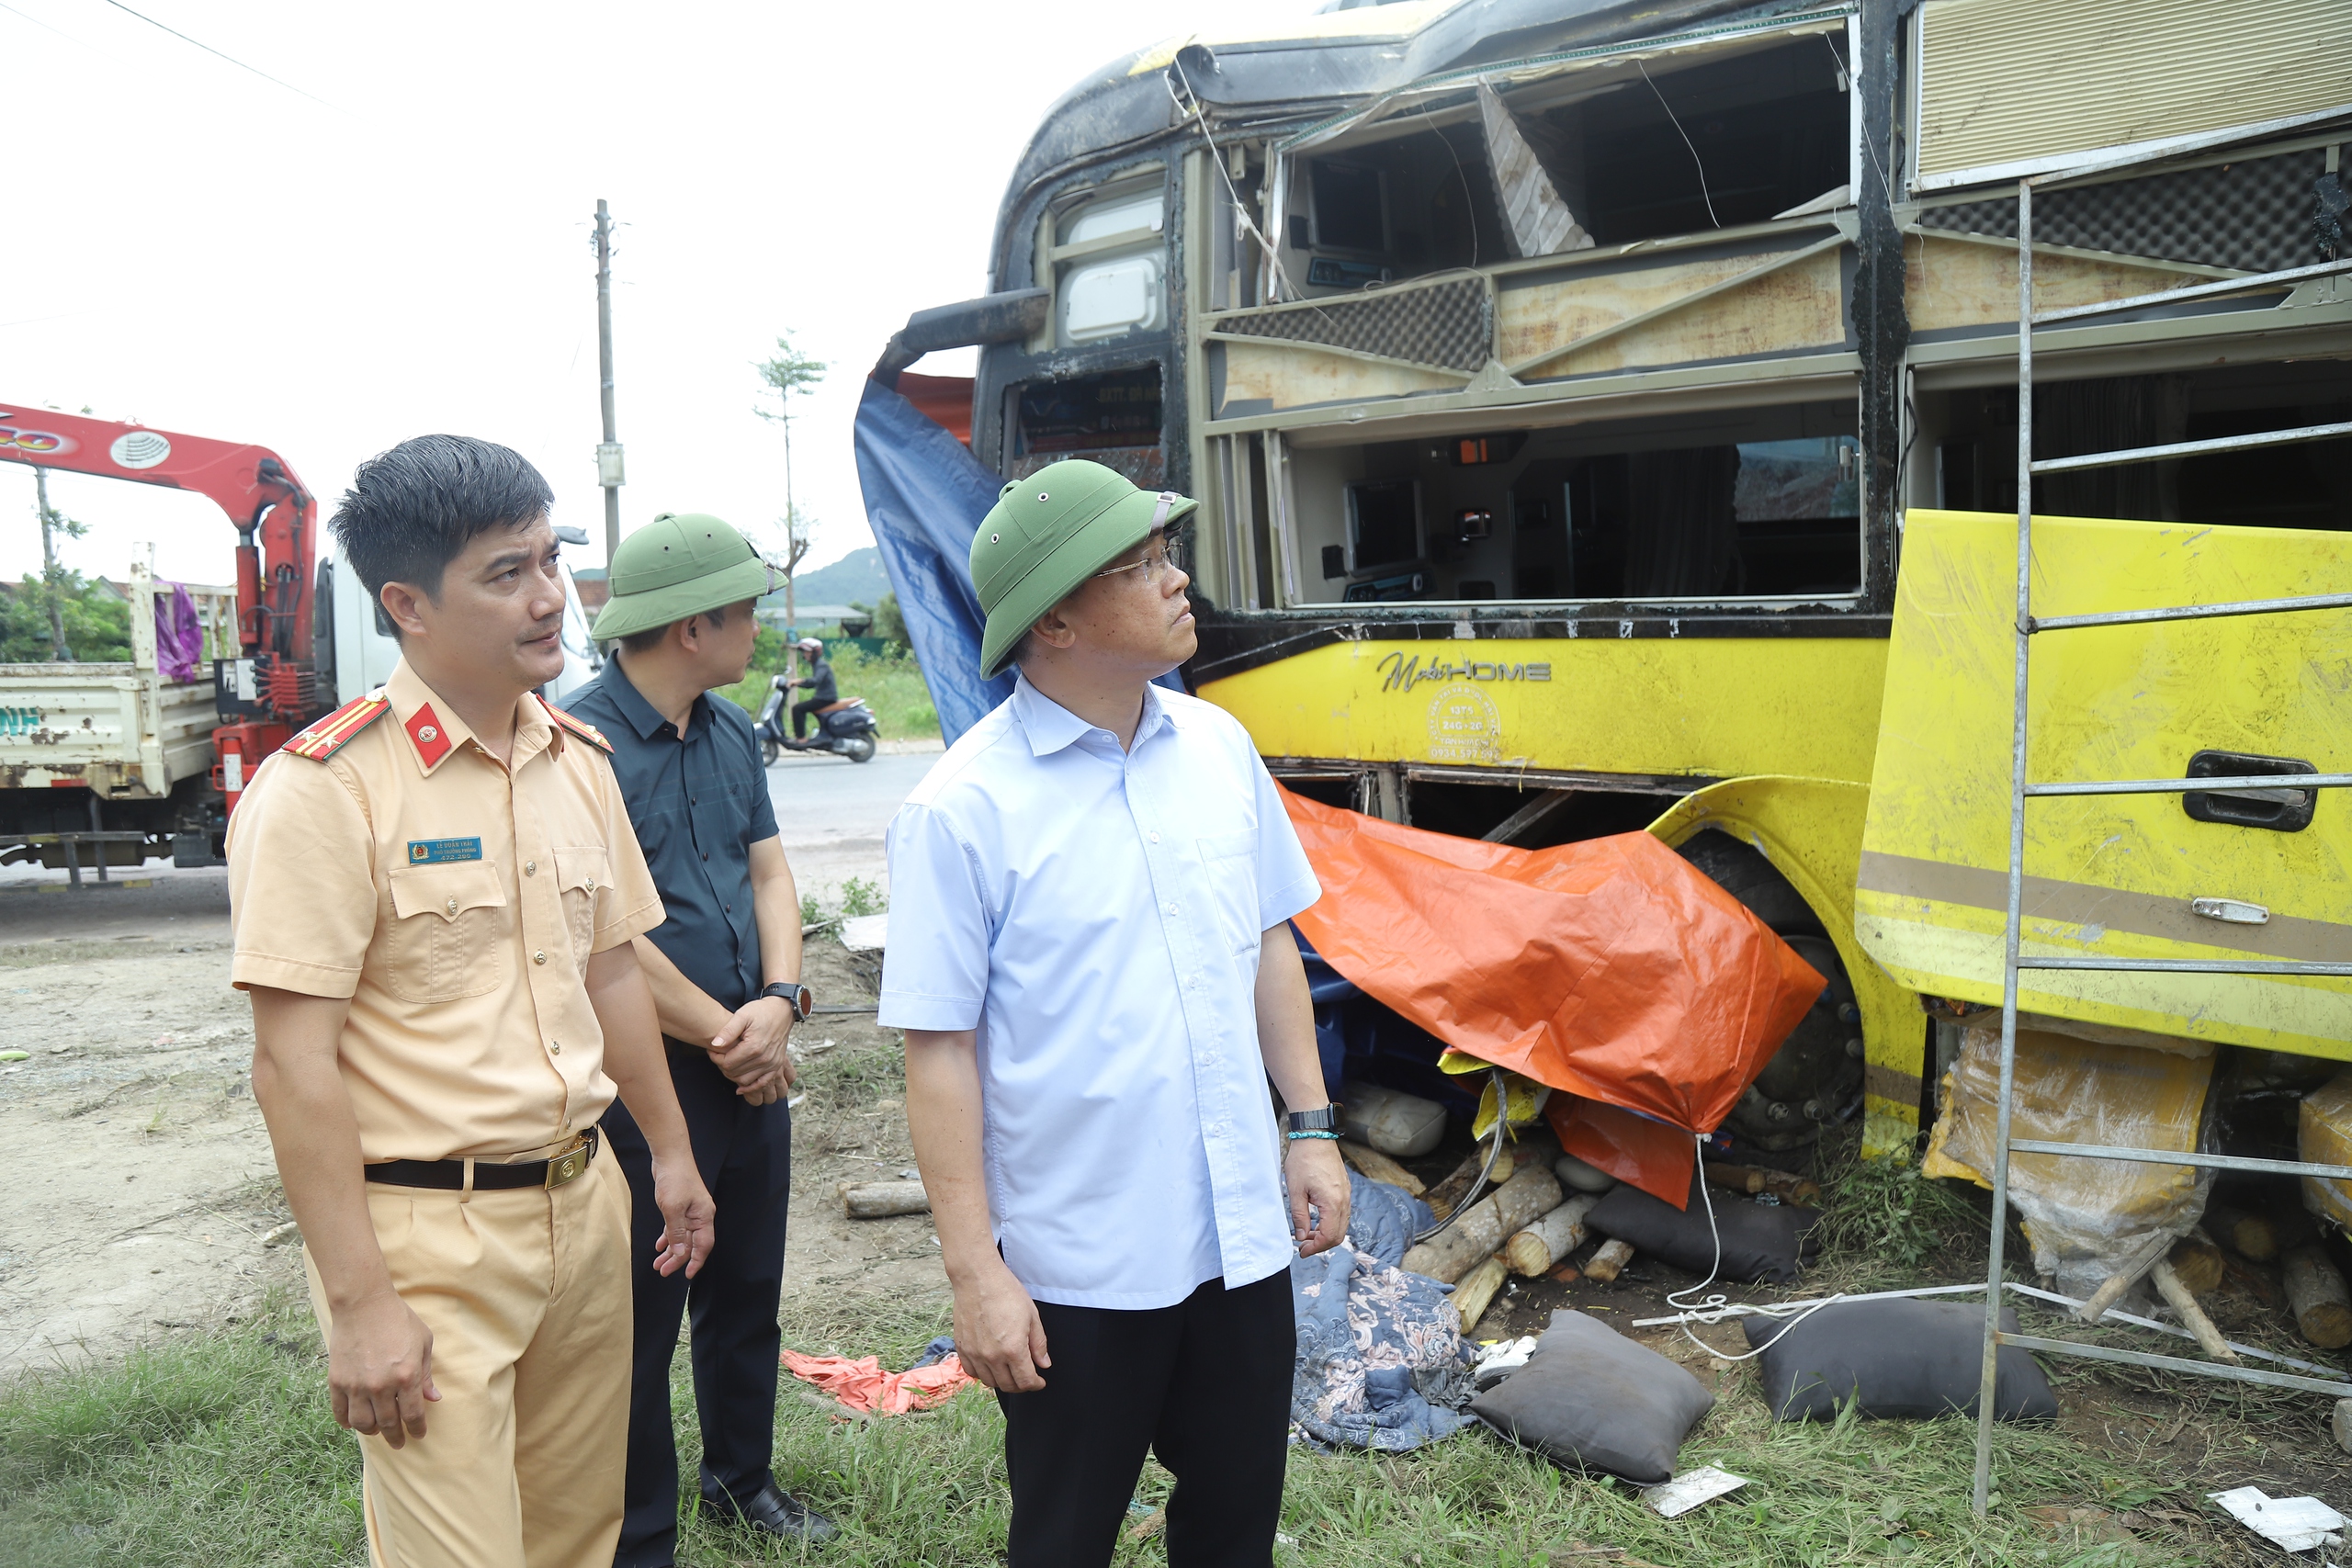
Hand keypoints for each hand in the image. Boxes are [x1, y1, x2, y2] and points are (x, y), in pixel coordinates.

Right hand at [327, 1287, 439, 1446]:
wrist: (364, 1304)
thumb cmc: (399, 1320)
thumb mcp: (423, 1343)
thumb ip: (426, 1374)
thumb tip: (433, 1399)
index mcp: (406, 1376)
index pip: (412, 1415)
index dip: (417, 1429)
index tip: (418, 1435)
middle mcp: (381, 1386)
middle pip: (388, 1424)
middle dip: (396, 1437)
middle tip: (399, 1443)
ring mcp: (356, 1385)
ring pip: (363, 1424)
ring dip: (372, 1431)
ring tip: (378, 1431)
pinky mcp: (337, 1381)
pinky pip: (340, 1413)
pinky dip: (347, 1423)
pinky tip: (354, 1423)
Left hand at [649, 1154, 715, 1277]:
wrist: (670, 1156)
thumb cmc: (675, 1178)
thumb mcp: (672, 1208)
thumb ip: (676, 1232)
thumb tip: (680, 1253)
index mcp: (704, 1216)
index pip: (704, 1245)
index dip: (696, 1261)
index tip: (686, 1275)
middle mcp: (700, 1215)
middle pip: (691, 1243)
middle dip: (677, 1259)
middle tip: (663, 1271)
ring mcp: (690, 1211)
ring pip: (682, 1237)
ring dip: (670, 1251)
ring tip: (658, 1263)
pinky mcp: (681, 1207)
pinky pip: (676, 1228)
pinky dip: (669, 1237)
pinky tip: (659, 1245)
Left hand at [710, 996, 795, 1103]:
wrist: (782, 1011)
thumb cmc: (761, 1012)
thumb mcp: (742, 1015)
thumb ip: (728, 1030)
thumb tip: (715, 1044)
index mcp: (754, 1047)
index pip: (727, 1063)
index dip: (715, 1058)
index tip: (712, 1050)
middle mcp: (764, 1059)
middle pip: (734, 1073)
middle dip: (722, 1065)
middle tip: (719, 1055)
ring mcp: (772, 1064)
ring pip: (744, 1080)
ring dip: (732, 1075)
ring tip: (728, 1062)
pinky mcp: (776, 1066)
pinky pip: (762, 1084)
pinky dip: (750, 1088)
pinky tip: (740, 1087)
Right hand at [950, 1255, 1050, 1392]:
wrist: (977, 1278)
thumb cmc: (1006, 1292)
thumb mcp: (1032, 1316)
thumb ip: (1039, 1344)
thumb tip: (1044, 1364)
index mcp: (1013, 1349)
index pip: (1026, 1381)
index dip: (1036, 1384)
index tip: (1039, 1381)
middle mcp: (992, 1356)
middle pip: (1008, 1385)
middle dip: (1021, 1385)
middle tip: (1027, 1377)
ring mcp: (975, 1353)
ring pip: (990, 1382)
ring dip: (1002, 1381)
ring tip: (1010, 1371)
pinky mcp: (962, 1347)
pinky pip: (972, 1371)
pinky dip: (983, 1373)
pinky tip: (991, 1365)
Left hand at [1285, 1138, 1349, 1256]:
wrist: (1315, 1137)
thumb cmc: (1304, 1160)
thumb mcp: (1296, 1191)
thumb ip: (1299, 1216)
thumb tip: (1302, 1236)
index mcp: (1333, 1203)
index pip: (1329, 1236)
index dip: (1315, 1247)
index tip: (1302, 1251)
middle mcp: (1344, 1200)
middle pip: (1338, 1234)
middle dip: (1321, 1244)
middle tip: (1304, 1246)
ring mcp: (1346, 1194)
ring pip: (1341, 1225)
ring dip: (1326, 1234)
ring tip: (1307, 1233)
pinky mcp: (1344, 1189)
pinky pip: (1342, 1213)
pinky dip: (1330, 1222)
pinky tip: (1316, 1220)